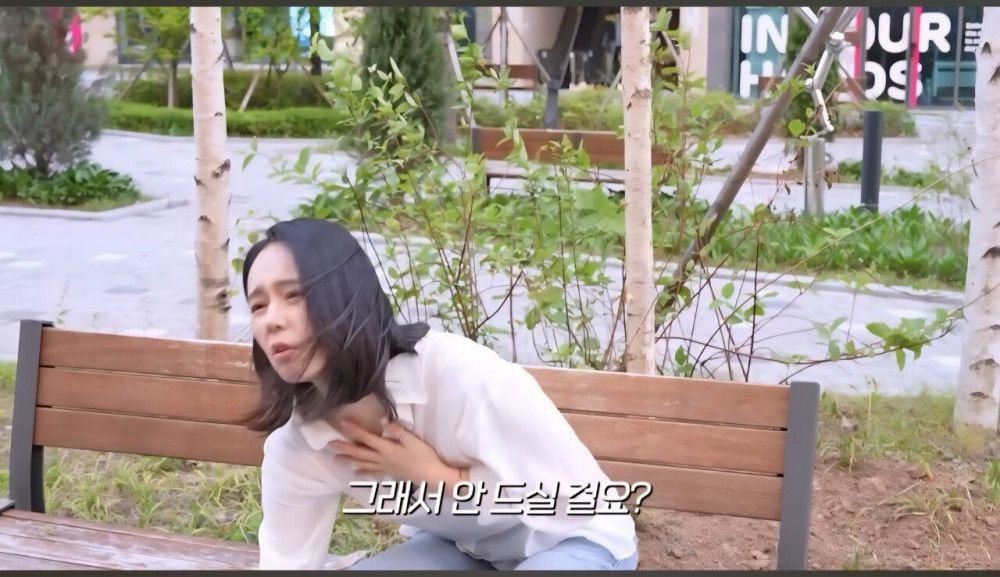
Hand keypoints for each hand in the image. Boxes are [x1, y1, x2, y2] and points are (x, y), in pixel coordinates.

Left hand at [329, 419, 462, 487]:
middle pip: (359, 452)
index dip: (353, 430)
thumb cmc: (424, 456)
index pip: (366, 437)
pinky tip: (355, 472)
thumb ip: (397, 430)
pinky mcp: (389, 473)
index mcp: (387, 448)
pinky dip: (362, 472)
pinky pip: (372, 473)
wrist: (431, 476)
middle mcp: (382, 458)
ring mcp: (384, 467)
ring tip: (335, 458)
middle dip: (344, 447)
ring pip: (362, 463)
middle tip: (329, 444)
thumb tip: (382, 420)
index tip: (341, 423)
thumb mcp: (413, 440)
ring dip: (348, 460)